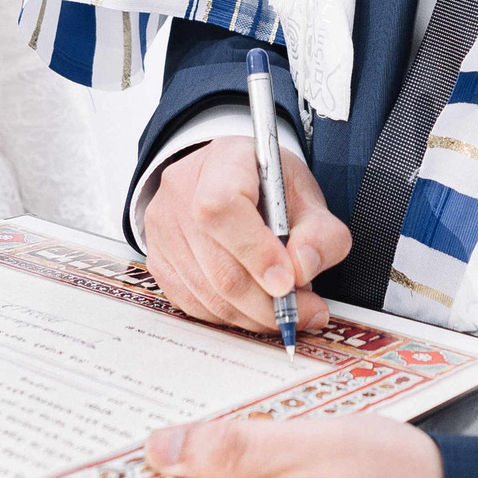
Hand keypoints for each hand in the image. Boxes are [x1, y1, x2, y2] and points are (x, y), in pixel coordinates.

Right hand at [143, 135, 350, 335]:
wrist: (235, 182)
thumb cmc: (270, 189)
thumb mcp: (308, 198)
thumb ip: (321, 233)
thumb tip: (302, 269)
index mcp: (223, 161)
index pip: (222, 207)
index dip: (256, 252)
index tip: (289, 282)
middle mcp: (181, 190)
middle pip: (217, 264)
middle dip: (267, 301)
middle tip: (306, 311)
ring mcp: (162, 226)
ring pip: (207, 292)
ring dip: (253, 314)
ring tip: (287, 308)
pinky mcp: (157, 259)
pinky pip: (194, 303)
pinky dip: (231, 316)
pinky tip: (256, 307)